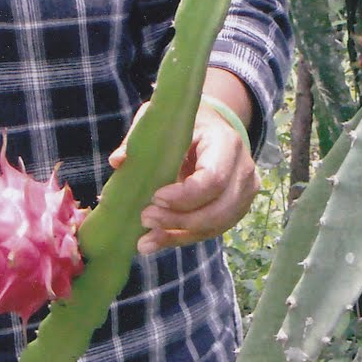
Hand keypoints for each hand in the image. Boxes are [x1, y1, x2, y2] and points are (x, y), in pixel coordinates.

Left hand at [109, 94, 259, 255]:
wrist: (214, 127)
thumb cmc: (186, 123)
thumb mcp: (163, 121)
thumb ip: (140, 139)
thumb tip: (118, 162)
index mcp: (226, 143)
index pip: (214, 178)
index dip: (185, 195)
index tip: (155, 197)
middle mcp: (243, 169)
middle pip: (217, 209)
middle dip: (179, 220)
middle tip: (145, 218)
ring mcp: (244, 193)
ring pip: (215, 225)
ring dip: (178, 235)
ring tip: (145, 239)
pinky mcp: (236, 209)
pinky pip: (211, 230)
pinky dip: (182, 238)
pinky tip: (156, 241)